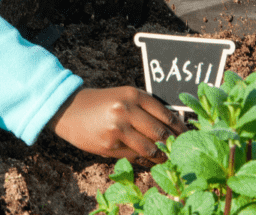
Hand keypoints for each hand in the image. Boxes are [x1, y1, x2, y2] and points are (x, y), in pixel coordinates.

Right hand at [47, 87, 185, 163]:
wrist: (69, 109)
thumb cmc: (101, 102)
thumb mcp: (123, 96)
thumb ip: (144, 108)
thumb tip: (172, 126)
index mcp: (133, 94)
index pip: (165, 114)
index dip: (179, 128)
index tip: (187, 134)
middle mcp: (126, 110)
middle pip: (160, 132)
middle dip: (172, 143)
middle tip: (179, 148)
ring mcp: (117, 129)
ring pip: (149, 148)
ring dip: (161, 156)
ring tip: (167, 157)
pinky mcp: (109, 146)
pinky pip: (134, 156)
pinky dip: (145, 160)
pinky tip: (149, 160)